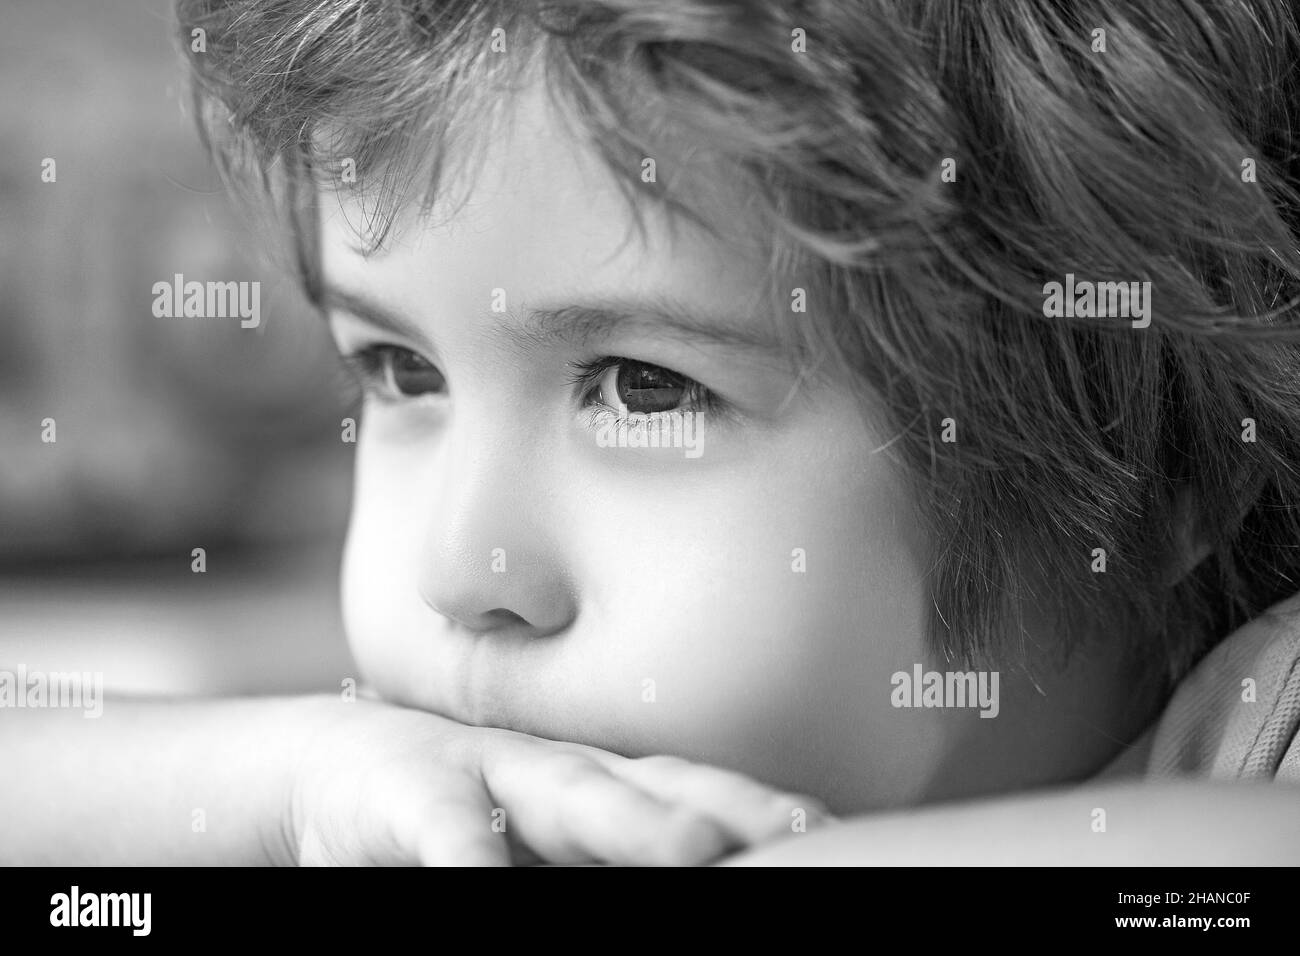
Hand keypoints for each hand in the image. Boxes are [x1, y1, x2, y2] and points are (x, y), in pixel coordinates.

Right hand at [285, 697, 828, 864]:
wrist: (342, 770)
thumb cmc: (470, 815)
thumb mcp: (550, 842)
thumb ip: (616, 859)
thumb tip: (711, 864)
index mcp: (604, 786)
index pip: (697, 792)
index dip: (763, 809)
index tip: (833, 830)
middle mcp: (562, 772)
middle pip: (658, 787)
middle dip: (731, 810)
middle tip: (802, 833)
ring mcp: (489, 774)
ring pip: (572, 795)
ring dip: (635, 823)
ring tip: (695, 851)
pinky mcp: (412, 793)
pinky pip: (445, 825)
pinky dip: (469, 848)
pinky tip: (484, 873)